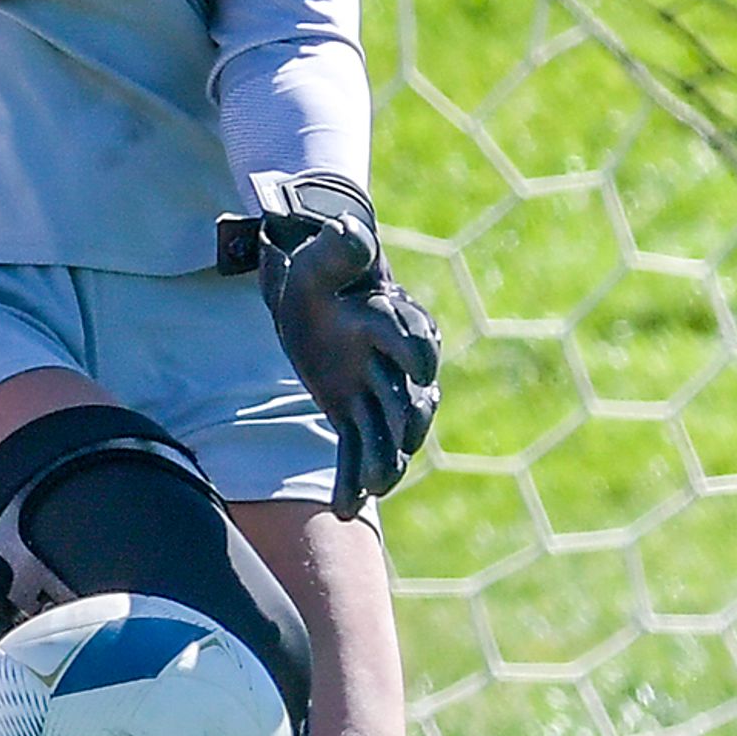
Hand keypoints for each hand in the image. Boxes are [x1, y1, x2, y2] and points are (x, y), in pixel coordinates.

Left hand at [221, 175, 440, 517]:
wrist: (315, 292)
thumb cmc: (320, 271)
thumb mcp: (320, 259)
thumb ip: (339, 248)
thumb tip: (349, 226)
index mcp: (390, 318)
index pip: (410, 336)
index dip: (415, 349)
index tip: (420, 365)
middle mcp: (393, 359)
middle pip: (410, 393)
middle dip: (408, 419)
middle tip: (406, 443)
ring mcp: (376, 389)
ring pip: (389, 429)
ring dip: (387, 458)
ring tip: (377, 486)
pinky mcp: (355, 411)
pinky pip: (359, 448)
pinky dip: (354, 478)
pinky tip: (345, 509)